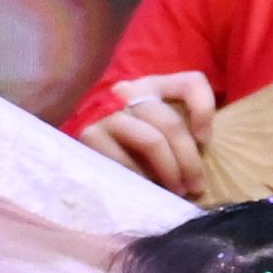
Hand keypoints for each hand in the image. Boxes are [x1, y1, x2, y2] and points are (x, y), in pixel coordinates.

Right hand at [80, 73, 216, 196]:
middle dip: (189, 160)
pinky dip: (141, 177)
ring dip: (169, 170)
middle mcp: (128, 92)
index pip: (191, 83)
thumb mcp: (152, 122)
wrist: (67, 148)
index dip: (204, 109)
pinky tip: (147, 187)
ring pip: (152, 141)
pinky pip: (126, 160)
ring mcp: (107, 113)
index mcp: (151, 84)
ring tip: (176, 190)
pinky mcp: (90, 135)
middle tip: (195, 186)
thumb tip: (201, 146)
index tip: (205, 141)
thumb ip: (177, 124)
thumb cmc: (122, 139)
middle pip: (171, 123)